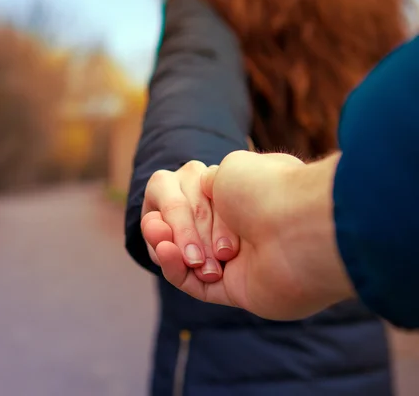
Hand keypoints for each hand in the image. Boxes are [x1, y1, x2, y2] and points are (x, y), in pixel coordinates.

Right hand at [158, 151, 354, 319]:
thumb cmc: (266, 192)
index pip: (192, 200)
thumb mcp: (229, 169)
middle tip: (174, 225)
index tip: (177, 199)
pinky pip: (190, 283)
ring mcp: (234, 261)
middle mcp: (238, 228)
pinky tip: (166, 251)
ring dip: (166, 244)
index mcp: (241, 199)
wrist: (297, 229)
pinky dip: (172, 268)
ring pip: (183, 255)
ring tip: (161, 238)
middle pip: (183, 227)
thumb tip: (200, 192)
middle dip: (176, 224)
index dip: (178, 204)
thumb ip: (208, 182)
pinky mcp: (231, 290)